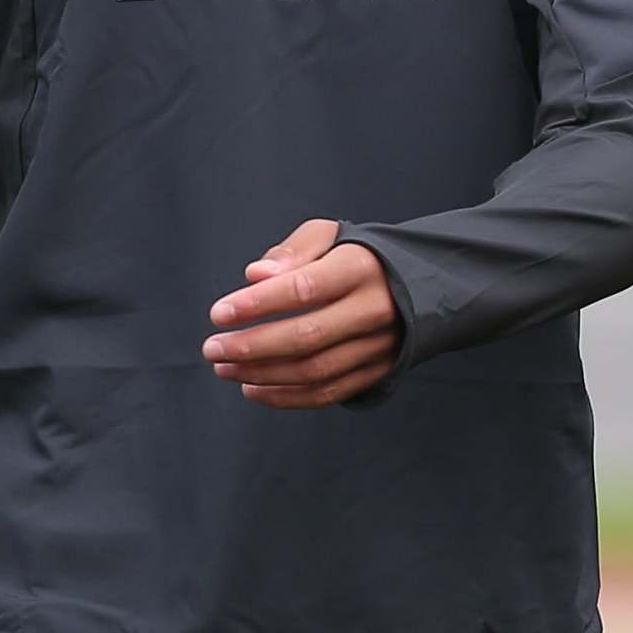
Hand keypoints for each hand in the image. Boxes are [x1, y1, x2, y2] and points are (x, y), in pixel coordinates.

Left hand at [203, 218, 399, 408]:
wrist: (421, 284)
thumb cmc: (356, 255)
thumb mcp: (329, 235)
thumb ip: (291, 251)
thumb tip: (254, 275)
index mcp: (360, 268)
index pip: (303, 288)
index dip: (257, 303)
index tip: (218, 313)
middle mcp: (374, 310)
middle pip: (307, 336)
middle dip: (252, 346)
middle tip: (211, 348)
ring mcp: (380, 346)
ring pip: (316, 370)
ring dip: (263, 374)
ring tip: (224, 368)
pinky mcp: (379, 371)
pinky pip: (330, 392)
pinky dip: (288, 397)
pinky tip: (253, 389)